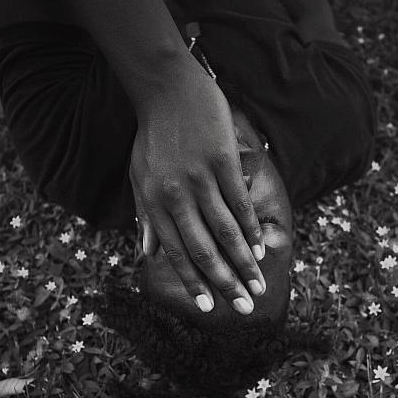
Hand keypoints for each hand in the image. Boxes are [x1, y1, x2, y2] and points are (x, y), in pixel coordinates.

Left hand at [131, 64, 266, 314]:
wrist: (165, 89)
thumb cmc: (151, 136)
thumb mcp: (138, 177)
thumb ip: (144, 216)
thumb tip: (146, 253)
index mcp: (154, 203)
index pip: (175, 252)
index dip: (193, 282)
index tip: (210, 307)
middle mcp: (176, 196)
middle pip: (204, 249)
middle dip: (225, 283)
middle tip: (245, 309)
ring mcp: (201, 179)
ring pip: (226, 232)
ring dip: (244, 264)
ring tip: (258, 287)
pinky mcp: (223, 162)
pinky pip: (240, 204)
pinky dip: (251, 229)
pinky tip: (259, 249)